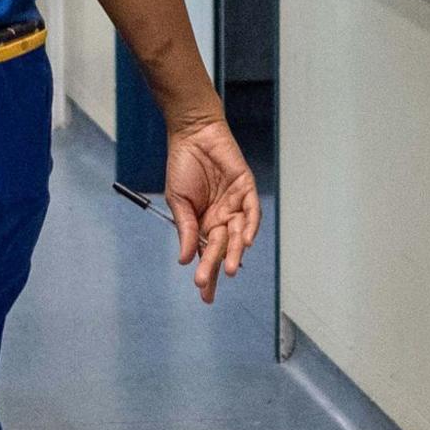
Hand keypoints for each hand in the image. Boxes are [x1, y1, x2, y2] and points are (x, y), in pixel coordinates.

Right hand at [164, 113, 261, 304]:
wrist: (192, 134)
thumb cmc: (183, 165)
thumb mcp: (178, 201)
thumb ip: (186, 229)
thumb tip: (185, 260)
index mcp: (204, 223)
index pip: (207, 253)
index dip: (206, 274)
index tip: (204, 295)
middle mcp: (222, 217)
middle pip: (222, 248)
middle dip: (215, 267)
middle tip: (207, 285)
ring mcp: (235, 204)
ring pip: (238, 234)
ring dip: (234, 252)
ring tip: (228, 269)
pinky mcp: (246, 189)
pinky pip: (251, 212)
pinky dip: (250, 226)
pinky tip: (245, 241)